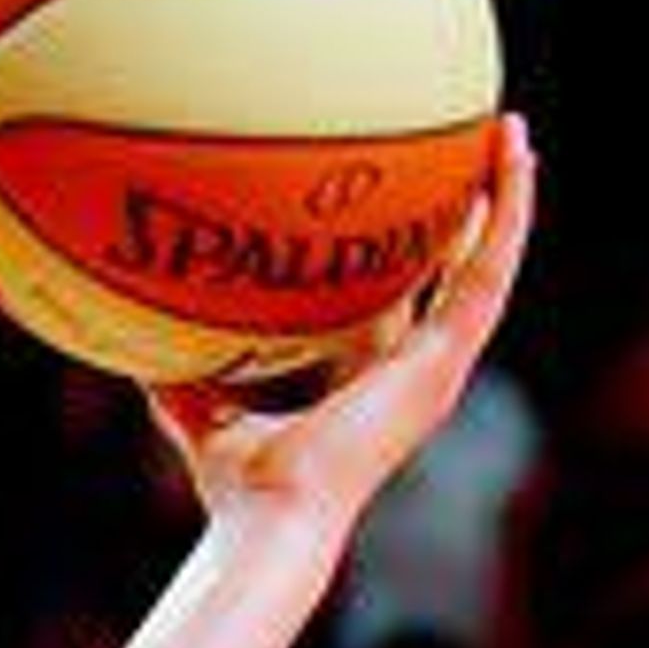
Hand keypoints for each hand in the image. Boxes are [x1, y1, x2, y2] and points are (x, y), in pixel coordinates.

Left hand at [142, 113, 535, 539]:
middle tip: (481, 147)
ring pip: (488, 264)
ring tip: (511, 133)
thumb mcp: (199, 411)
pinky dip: (507, 220)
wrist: (270, 514)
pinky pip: (488, 275)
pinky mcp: (445, 361)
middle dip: (470, 212)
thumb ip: (179, 374)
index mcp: (370, 377)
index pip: (402, 299)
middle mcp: (414, 367)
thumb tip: (133, 336)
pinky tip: (515, 167)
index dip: (410, 251)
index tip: (407, 197)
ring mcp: (437, 364)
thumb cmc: (237, 484)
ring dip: (505, 198)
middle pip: (454, 272)